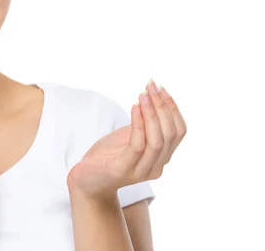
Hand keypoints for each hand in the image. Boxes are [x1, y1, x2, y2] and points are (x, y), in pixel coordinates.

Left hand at [66, 79, 186, 199]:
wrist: (86, 179)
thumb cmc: (110, 155)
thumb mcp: (131, 135)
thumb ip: (146, 125)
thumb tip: (154, 97)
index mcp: (162, 157)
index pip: (178, 131)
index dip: (173, 108)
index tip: (161, 88)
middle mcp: (156, 166)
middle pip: (170, 134)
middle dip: (162, 106)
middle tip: (151, 86)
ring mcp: (141, 171)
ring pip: (157, 140)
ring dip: (151, 113)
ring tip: (143, 94)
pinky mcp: (122, 170)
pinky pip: (137, 146)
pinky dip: (138, 124)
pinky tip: (134, 107)